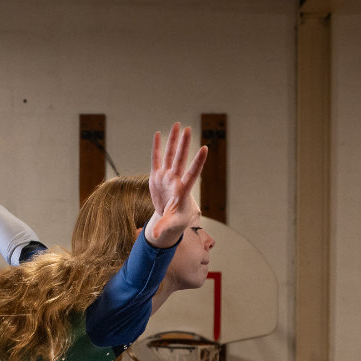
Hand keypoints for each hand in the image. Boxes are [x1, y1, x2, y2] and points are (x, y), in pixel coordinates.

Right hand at [146, 123, 208, 247]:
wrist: (168, 218)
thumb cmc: (175, 221)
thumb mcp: (171, 225)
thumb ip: (164, 227)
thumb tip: (156, 235)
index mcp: (182, 190)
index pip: (192, 173)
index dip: (198, 162)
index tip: (205, 148)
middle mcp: (176, 180)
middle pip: (180, 159)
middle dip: (184, 145)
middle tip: (189, 129)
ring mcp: (167, 176)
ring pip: (170, 155)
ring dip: (174, 140)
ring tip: (178, 125)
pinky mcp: (157, 176)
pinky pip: (156, 159)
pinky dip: (156, 147)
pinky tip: (158, 134)